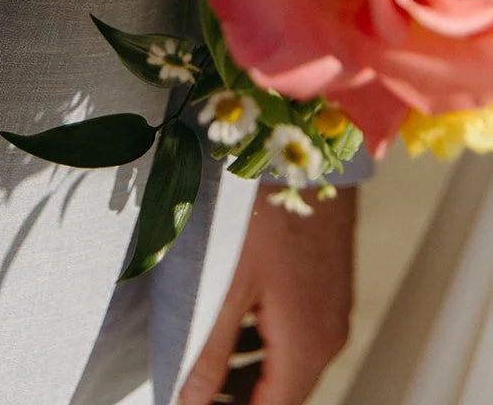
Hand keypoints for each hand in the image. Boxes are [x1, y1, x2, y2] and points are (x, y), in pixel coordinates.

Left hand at [179, 184, 355, 404]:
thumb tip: (189, 403)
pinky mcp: (327, 277)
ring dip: (249, 370)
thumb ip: (207, 352)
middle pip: (282, 391)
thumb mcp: (224, 284)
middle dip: (238, 396)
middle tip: (194, 387)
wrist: (306, 141)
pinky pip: (296, 328)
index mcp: (307, 346)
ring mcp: (331, 304)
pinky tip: (231, 323)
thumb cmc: (260, 208)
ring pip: (288, 361)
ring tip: (203, 363)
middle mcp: (328, 334)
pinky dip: (263, 340)